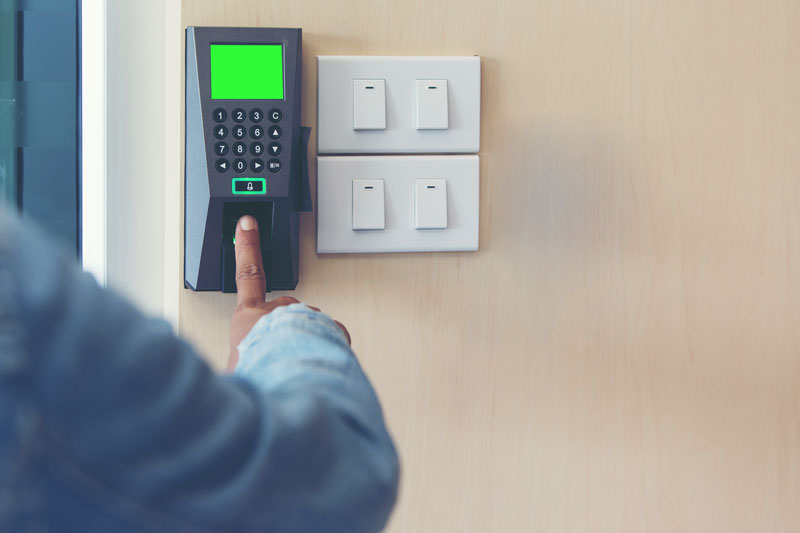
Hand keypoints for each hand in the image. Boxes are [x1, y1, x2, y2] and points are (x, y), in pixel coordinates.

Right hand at [227, 215, 349, 370]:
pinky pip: (329, 340)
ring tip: (297, 370)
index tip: (248, 224)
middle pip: (284, 316)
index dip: (247, 247)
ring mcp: (305, 321)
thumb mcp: (232, 373)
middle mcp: (277, 314)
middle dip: (285, 335)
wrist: (287, 386)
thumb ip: (237, 361)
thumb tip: (238, 372)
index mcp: (247, 319)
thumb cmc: (257, 384)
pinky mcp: (329, 331)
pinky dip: (327, 351)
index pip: (246, 274)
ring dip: (306, 347)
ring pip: (308, 330)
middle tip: (279, 361)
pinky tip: (317, 367)